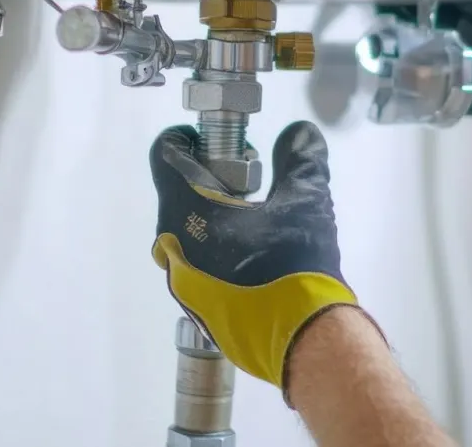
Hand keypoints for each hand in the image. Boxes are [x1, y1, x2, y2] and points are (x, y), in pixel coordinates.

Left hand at [149, 121, 378, 394]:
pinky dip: (215, 251)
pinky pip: (195, 266)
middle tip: (244, 182)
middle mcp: (174, 247)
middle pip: (174, 196)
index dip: (186, 140)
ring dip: (210, 220)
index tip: (213, 142)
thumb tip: (300, 133)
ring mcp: (182, 283)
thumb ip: (300, 158)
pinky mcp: (197, 309)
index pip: (165, 156)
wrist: (304, 338)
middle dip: (204, 181)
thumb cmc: (296, 263)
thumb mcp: (306, 200)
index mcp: (189, 212)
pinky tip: (252, 258)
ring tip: (252, 221)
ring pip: (184, 235)